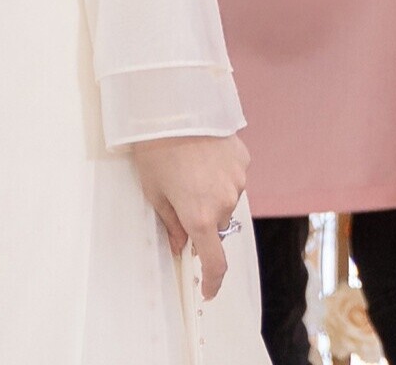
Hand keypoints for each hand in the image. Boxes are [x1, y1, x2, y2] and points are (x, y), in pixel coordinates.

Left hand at [132, 133, 249, 298]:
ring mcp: (237, 181)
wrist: (174, 104)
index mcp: (199, 216)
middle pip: (216, 224)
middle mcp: (223, 203)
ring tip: (190, 166)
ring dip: (212, 193)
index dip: (212, 281)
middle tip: (180, 194)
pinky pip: (234, 176)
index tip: (208, 290)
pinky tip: (203, 154)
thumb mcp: (153, 189)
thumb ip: (170, 221)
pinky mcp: (243, 160)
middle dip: (202, 218)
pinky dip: (221, 173)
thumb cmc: (155, 148)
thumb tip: (179, 244)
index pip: (214, 262)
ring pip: (226, 199)